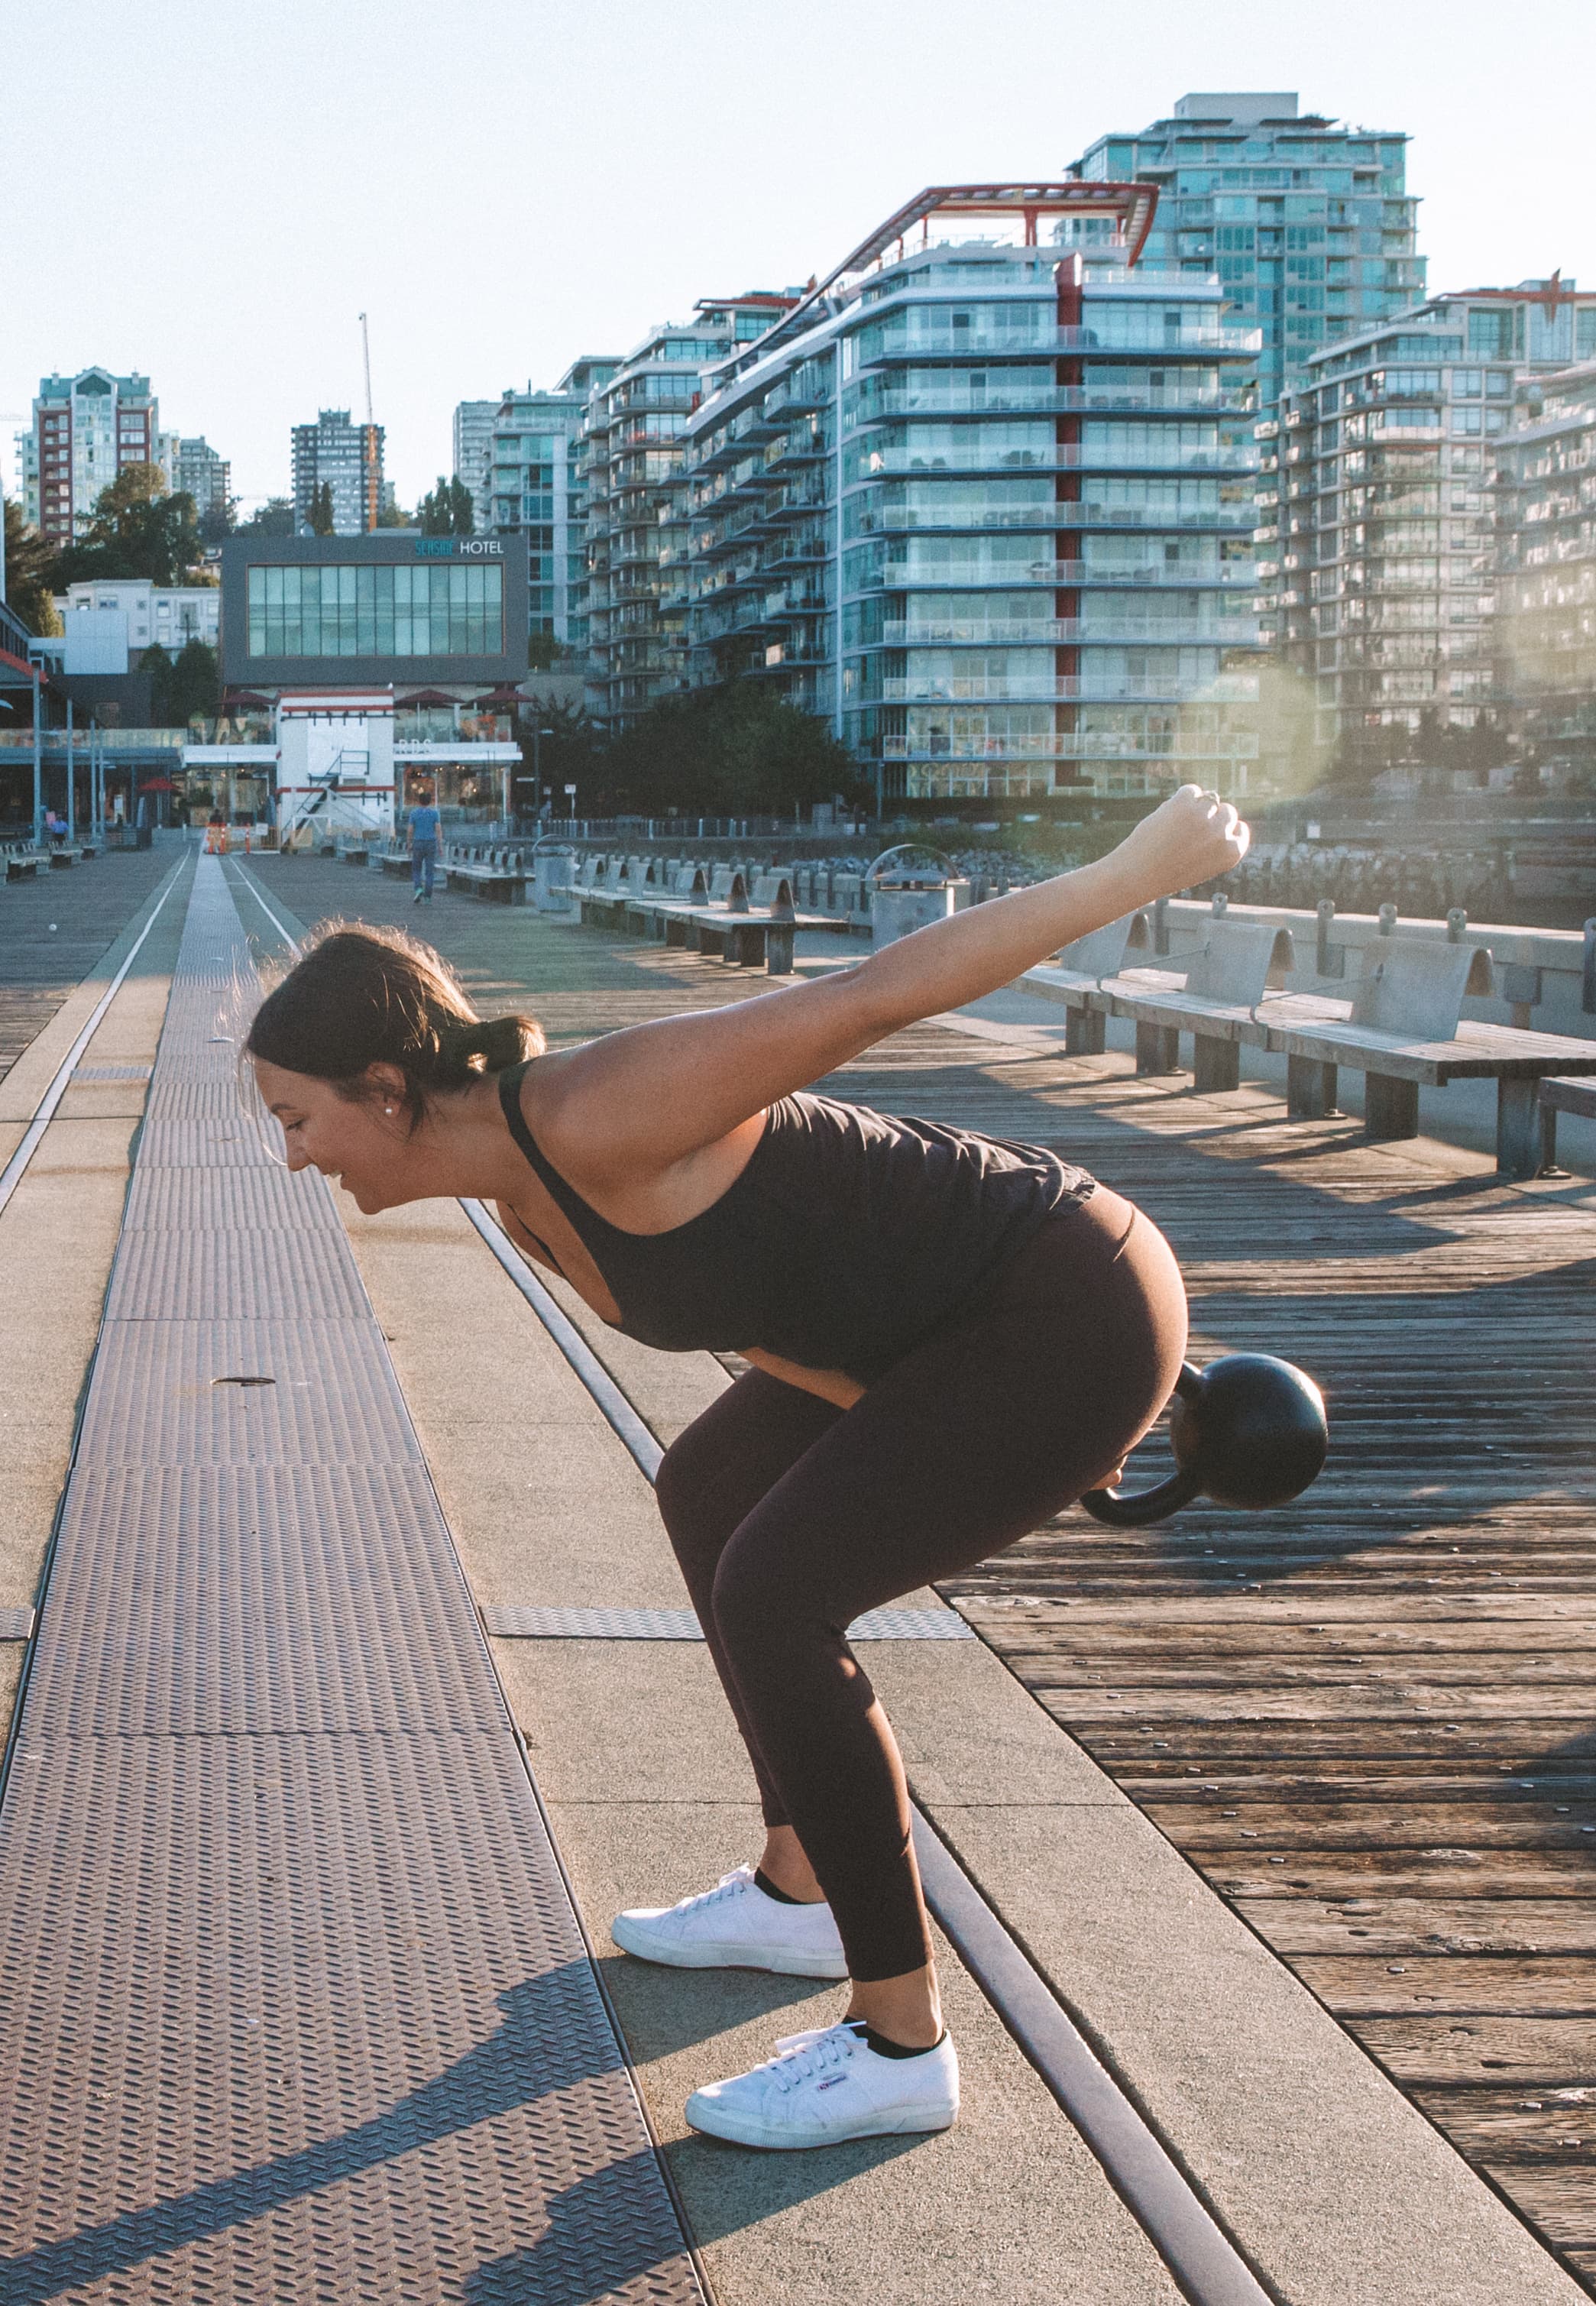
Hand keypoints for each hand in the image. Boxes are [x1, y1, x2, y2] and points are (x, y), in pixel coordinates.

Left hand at [1114, 785, 1248, 901]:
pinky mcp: (1185, 803)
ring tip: (1176, 824)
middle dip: (1213, 817)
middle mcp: (1222, 835)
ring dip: (1196, 807)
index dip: (1227, 829)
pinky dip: (1181, 799)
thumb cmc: (1166, 874)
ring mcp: (1204, 817)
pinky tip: (1169, 814)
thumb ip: (1212, 843)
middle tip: (1191, 826)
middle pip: (1228, 812)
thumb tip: (1215, 812)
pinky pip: (1191, 791)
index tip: (1213, 832)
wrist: (1138, 875)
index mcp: (1231, 853)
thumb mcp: (1198, 864)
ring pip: (1210, 800)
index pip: (1241, 831)